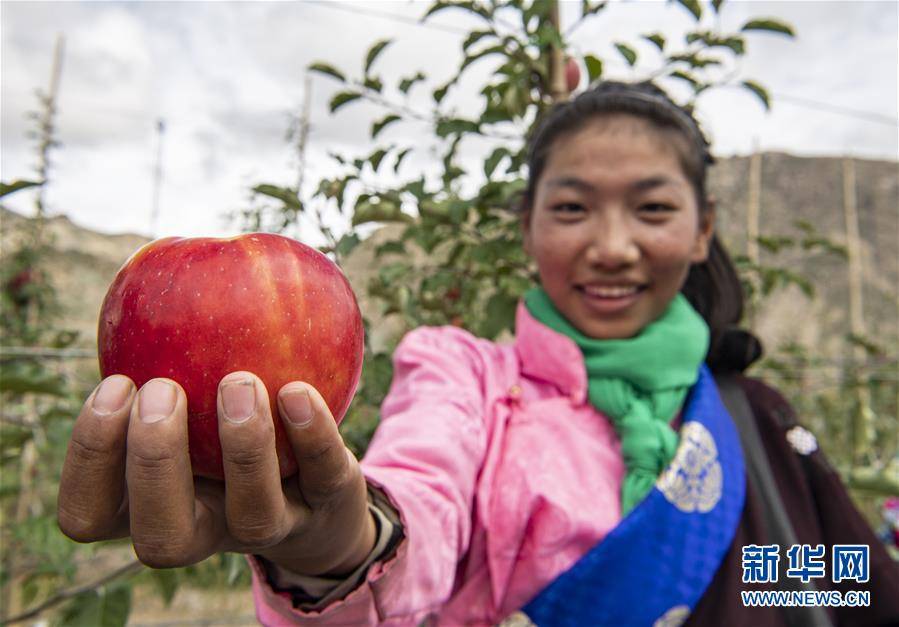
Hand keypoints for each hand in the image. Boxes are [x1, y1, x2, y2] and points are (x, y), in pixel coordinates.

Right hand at [57, 372, 375, 575]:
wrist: (318, 500)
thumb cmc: (228, 436)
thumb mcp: (190, 400)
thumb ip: (166, 354)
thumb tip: (159, 256)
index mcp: (152, 506)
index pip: (90, 513)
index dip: (91, 457)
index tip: (116, 382)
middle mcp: (207, 528)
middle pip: (161, 537)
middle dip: (153, 460)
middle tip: (164, 388)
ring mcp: (270, 526)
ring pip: (251, 518)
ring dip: (242, 446)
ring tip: (240, 381)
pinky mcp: (327, 505)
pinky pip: (322, 477)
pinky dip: (311, 434)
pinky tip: (298, 390)